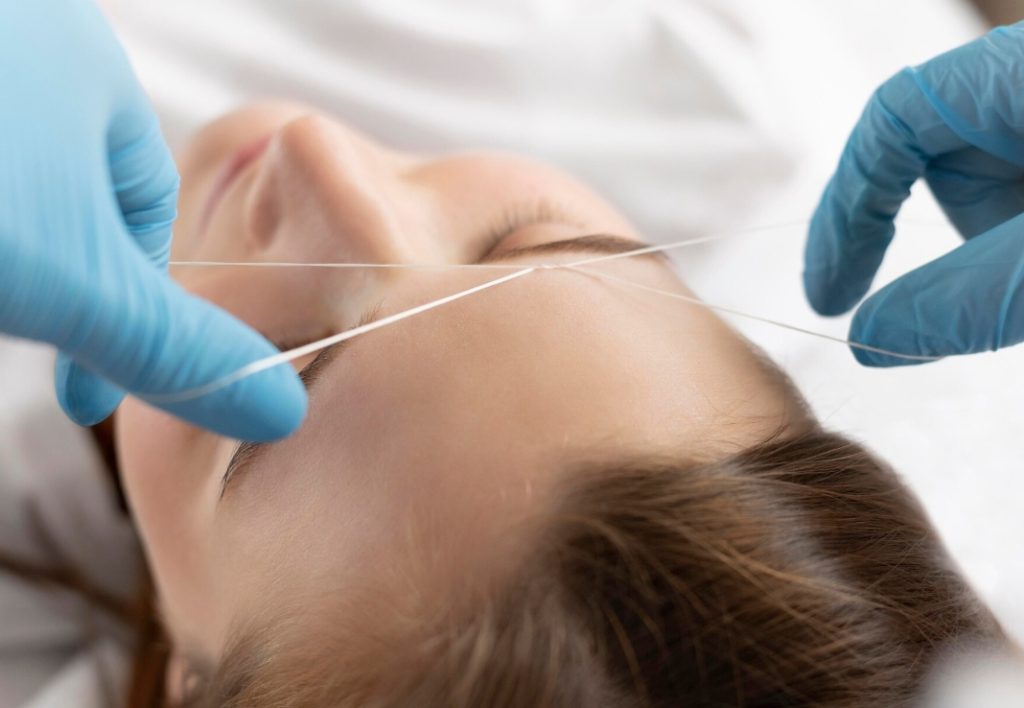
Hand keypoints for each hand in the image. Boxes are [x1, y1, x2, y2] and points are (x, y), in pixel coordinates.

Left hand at [0, 0, 305, 439]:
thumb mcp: (68, 279)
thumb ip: (175, 349)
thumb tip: (284, 410)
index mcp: (87, 65)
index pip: (140, 211)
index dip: (125, 317)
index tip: (85, 398)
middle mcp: (14, 36)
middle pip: (54, 193)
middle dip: (41, 281)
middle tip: (14, 333)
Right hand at [804, 22, 1023, 365]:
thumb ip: (969, 297)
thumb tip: (871, 338)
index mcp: (1016, 78)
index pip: (892, 119)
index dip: (846, 206)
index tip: (830, 291)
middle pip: (939, 158)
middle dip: (944, 246)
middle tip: (949, 314)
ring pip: (991, 188)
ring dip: (997, 257)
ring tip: (1020, 293)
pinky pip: (1021, 207)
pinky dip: (1015, 262)